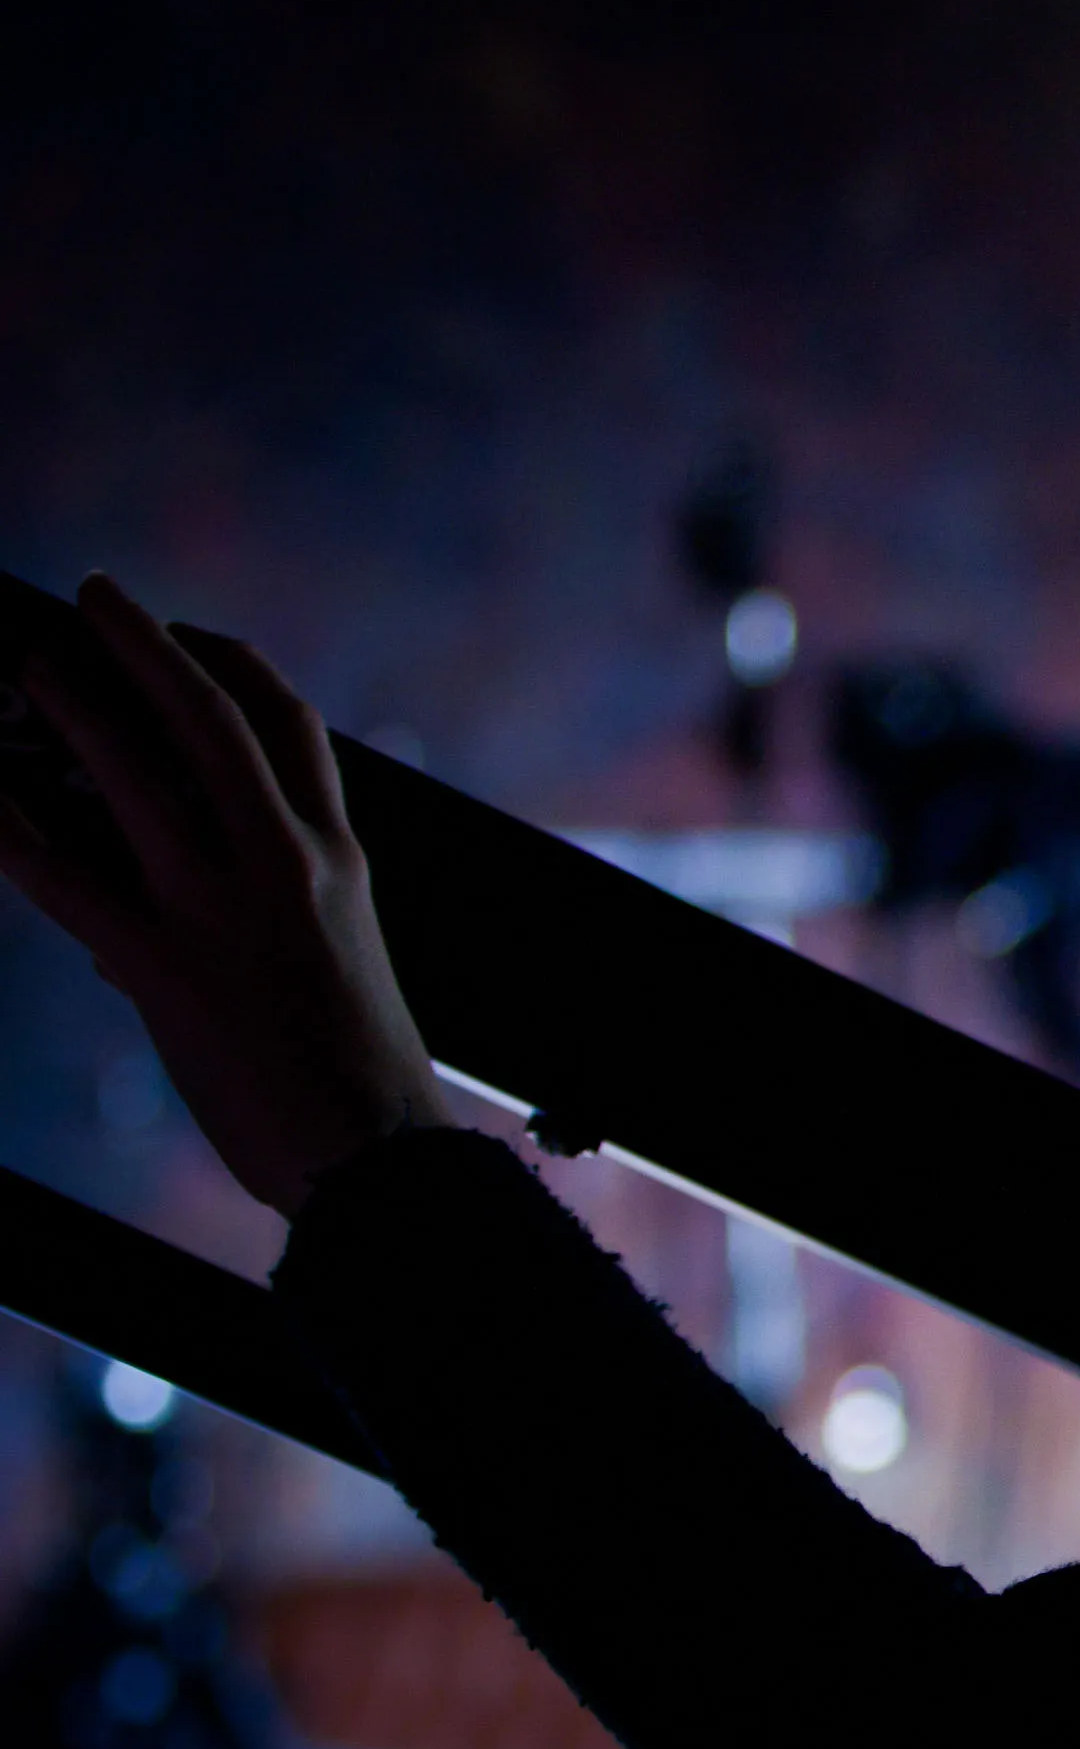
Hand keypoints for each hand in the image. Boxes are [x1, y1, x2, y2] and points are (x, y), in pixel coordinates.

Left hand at [0, 574, 449, 1217]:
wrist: (374, 1151)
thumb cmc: (358, 1073)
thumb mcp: (338, 961)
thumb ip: (260, 912)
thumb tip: (137, 908)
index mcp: (340, 859)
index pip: (293, 729)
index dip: (236, 665)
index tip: (190, 636)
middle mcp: (287, 862)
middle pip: (212, 717)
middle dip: (147, 645)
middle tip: (93, 597)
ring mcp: (223, 906)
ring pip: (137, 771)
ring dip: (73, 704)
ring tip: (26, 665)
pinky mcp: (162, 962)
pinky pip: (62, 875)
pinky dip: (7, 823)